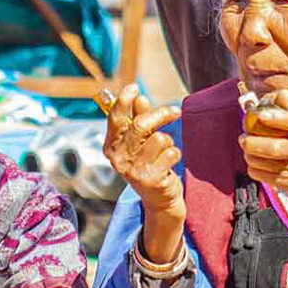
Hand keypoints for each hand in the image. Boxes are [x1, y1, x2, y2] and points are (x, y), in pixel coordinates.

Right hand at [104, 87, 185, 265]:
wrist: (159, 199)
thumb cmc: (150, 164)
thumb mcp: (142, 142)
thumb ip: (140, 118)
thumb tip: (140, 98)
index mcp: (112, 146)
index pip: (115, 119)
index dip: (123, 101)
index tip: (135, 88)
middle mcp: (119, 159)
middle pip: (141, 124)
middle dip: (161, 114)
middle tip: (174, 111)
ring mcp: (133, 170)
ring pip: (160, 138)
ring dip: (168, 141)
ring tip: (164, 152)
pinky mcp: (150, 179)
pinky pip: (171, 152)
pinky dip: (174, 154)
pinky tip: (168, 164)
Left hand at [240, 92, 287, 247]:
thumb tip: (281, 93)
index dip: (277, 118)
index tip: (261, 115)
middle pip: (276, 148)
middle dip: (254, 143)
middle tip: (243, 137)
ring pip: (265, 163)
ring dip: (250, 155)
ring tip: (248, 148)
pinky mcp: (287, 182)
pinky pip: (262, 175)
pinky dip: (253, 167)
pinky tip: (254, 160)